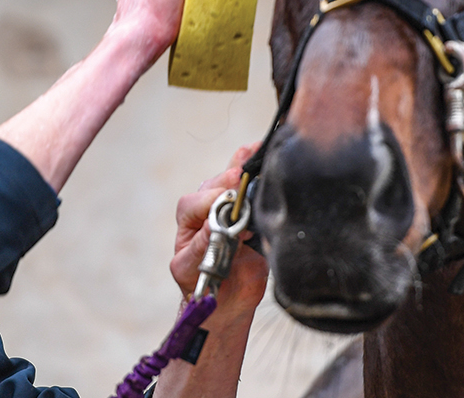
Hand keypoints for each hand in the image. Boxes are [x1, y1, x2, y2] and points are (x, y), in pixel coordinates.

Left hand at [170, 142, 267, 324]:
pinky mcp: (256, 217)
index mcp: (189, 218)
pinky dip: (266, 182)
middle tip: (243, 177)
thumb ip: (200, 246)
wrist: (227, 301)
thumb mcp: (190, 268)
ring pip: (240, 182)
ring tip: (261, 161)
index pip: (197, 201)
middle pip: (220, 183)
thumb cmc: (200, 282)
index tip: (227, 203)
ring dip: (250, 171)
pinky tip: (274, 171)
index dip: (213, 200)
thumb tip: (212, 223)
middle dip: (232, 179)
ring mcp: (235, 208)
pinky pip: (261, 196)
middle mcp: (210, 207)